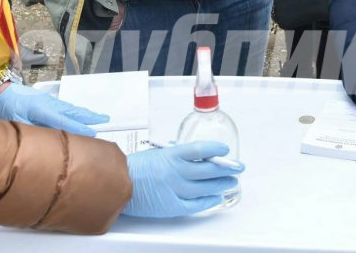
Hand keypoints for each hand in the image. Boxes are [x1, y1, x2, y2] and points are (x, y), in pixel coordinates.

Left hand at [0, 83, 108, 136]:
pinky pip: (66, 107)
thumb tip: (45, 142)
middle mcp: (49, 103)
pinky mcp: (47, 101)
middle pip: (73, 111)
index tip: (93, 134)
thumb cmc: (5, 106)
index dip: (79, 128)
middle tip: (106, 120)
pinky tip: (82, 114)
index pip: (63, 121)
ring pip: (71, 108)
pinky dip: (77, 111)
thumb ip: (31, 132)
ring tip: (100, 117)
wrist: (0, 89)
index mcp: (41, 109)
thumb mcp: (14, 122)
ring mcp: (49, 101)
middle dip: (90, 117)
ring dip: (86, 113)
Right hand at [124, 141, 243, 217]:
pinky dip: (208, 201)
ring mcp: (174, 190)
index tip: (225, 150)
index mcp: (171, 155)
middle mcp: (175, 172)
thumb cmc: (135, 168)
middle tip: (236, 167)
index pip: (200, 149)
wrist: (118, 185)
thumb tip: (200, 156)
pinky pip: (195, 205)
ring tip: (230, 182)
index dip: (216, 150)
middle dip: (225, 168)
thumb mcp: (158, 153)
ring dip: (221, 184)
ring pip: (205, 187)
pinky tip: (216, 198)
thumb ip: (178, 154)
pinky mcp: (172, 206)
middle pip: (208, 169)